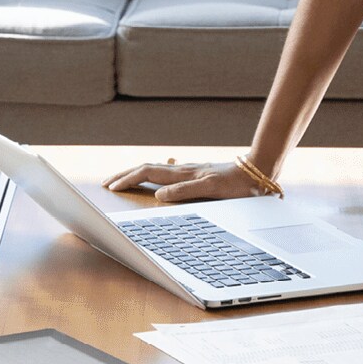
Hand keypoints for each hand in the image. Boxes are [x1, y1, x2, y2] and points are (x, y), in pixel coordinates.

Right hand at [103, 158, 266, 203]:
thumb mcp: (211, 189)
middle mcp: (182, 170)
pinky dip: (152, 174)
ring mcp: (189, 170)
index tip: (111, 187)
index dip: (127, 180)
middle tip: (106, 182)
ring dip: (136, 173)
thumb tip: (158, 195)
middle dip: (124, 175)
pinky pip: (166, 172)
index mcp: (182, 174)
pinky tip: (156, 177)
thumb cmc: (237, 184)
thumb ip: (184, 191)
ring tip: (122, 179)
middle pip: (145, 168)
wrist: (257, 171)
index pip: (146, 173)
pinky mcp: (196, 173)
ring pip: (155, 169)